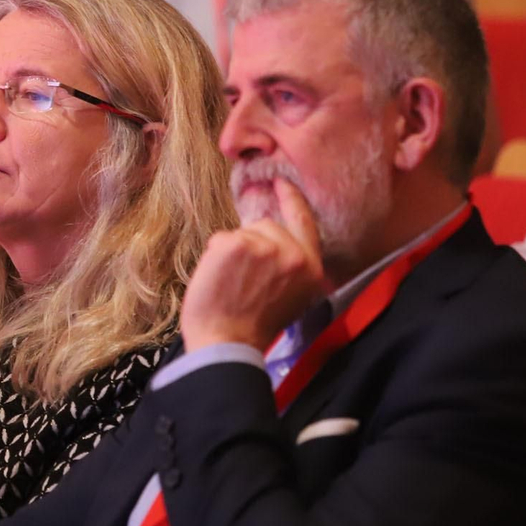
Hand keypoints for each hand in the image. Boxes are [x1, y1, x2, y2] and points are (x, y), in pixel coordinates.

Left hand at [179, 178, 326, 353]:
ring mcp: (265, 247)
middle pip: (266, 226)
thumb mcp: (290, 296)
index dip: (291, 199)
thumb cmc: (252, 327)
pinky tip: (218, 280)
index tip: (281, 182)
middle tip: (241, 278)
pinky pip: (221, 239)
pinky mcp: (236, 244)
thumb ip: (288, 267)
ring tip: (231, 284)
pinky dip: (214, 257)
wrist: (228, 344)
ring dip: (232, 252)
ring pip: (242, 233)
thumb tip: (271, 240)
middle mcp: (293, 254)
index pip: (304, 222)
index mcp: (311, 269)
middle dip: (251, 243)